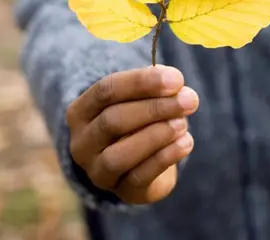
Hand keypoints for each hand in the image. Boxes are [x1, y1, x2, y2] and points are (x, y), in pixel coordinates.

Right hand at [66, 65, 198, 204]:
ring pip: (119, 155)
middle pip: (112, 120)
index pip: (106, 90)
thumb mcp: (143, 97)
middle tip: (188, 101)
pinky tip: (185, 142)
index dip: (141, 82)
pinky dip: (165, 157)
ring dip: (156, 135)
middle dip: (154, 108)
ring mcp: (97, 171)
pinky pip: (140, 177)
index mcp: (81, 111)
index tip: (176, 79)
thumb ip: (157, 89)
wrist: (143, 160)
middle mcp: (82, 143)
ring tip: (183, 123)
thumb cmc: (140, 118)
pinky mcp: (120, 191)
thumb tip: (179, 89)